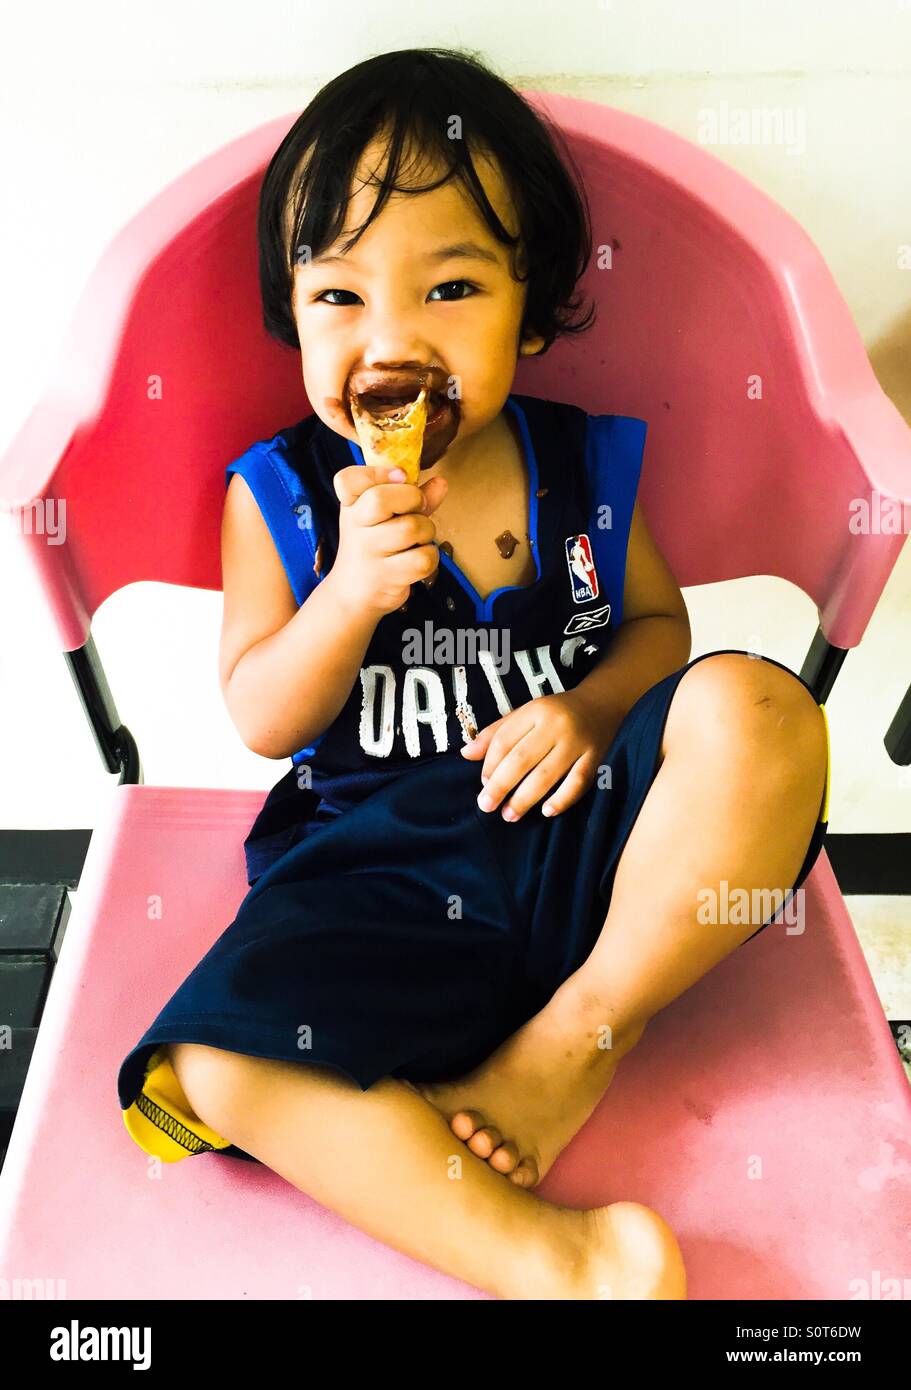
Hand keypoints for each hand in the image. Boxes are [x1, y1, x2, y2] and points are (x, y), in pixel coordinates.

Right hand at [332, 464, 447, 616]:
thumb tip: (441, 483)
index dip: (377, 473)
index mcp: (352, 505)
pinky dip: (430, 557)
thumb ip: (413, 497)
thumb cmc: (375, 545)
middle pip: (380, 499)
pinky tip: (418, 560)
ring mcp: (368, 552)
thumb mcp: (386, 516)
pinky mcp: (385, 577)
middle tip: (417, 509)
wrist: (354, 591)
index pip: (347, 480)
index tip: (401, 476)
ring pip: (411, 528)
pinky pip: (423, 558)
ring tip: (418, 539)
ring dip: (427, 531)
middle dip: (413, 498)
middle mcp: (355, 526)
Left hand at [460, 690, 607, 821]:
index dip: (490, 765)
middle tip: (487, 806)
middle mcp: (556, 725)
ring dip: (525, 798)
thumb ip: (496, 733)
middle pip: (521, 759)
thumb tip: (466, 754)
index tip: (484, 784)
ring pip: (547, 774)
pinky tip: (547, 811)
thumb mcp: (526, 714)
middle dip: (501, 785)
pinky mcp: (596, 758)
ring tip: (509, 815)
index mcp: (535, 711)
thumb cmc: (556, 714)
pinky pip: (578, 782)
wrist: (602, 705)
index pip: (505, 740)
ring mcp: (578, 743)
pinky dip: (563, 799)